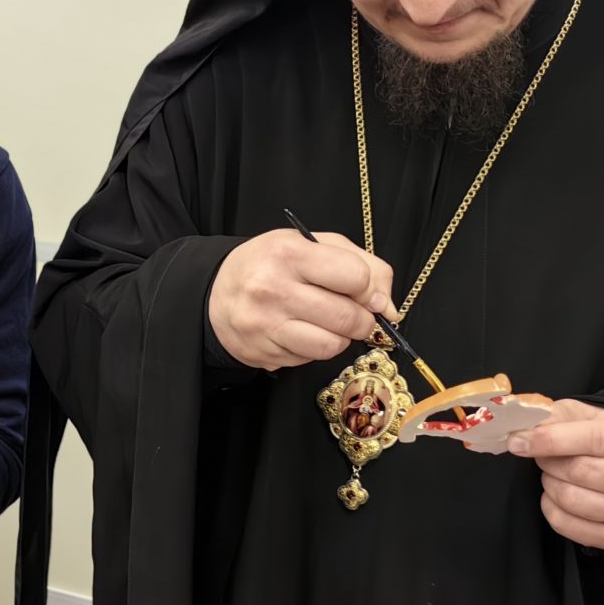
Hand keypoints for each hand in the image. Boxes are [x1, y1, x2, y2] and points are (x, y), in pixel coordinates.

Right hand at [207, 229, 395, 370]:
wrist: (215, 292)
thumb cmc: (271, 264)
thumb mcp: (312, 246)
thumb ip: (361, 264)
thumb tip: (388, 307)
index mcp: (288, 252)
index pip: (355, 277)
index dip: (367, 287)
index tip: (360, 290)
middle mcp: (272, 288)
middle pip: (348, 316)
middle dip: (362, 320)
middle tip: (354, 314)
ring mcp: (264, 324)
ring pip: (332, 345)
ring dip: (340, 338)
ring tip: (328, 324)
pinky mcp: (261, 351)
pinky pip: (309, 359)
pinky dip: (314, 349)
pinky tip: (301, 332)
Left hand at [509, 399, 603, 551]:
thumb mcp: (595, 417)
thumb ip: (561, 416)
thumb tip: (525, 430)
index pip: (598, 439)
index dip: (554, 439)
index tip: (520, 441)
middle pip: (583, 471)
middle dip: (550, 462)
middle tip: (544, 457)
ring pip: (574, 500)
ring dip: (550, 485)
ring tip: (554, 475)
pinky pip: (570, 527)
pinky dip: (551, 509)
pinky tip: (558, 497)